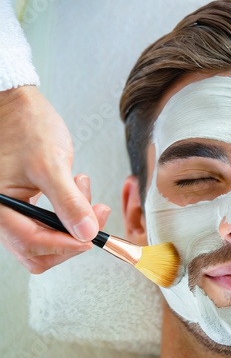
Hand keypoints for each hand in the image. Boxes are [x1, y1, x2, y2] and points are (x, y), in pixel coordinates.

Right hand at [0, 86, 108, 272]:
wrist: (18, 106)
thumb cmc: (26, 127)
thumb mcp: (51, 165)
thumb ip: (69, 202)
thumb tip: (87, 232)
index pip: (32, 244)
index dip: (66, 245)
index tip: (91, 236)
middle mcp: (2, 214)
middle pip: (38, 251)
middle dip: (71, 236)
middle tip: (94, 214)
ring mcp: (13, 212)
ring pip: (46, 239)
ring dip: (72, 223)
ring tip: (83, 189)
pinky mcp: (25, 207)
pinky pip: (49, 224)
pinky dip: (68, 214)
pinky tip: (77, 189)